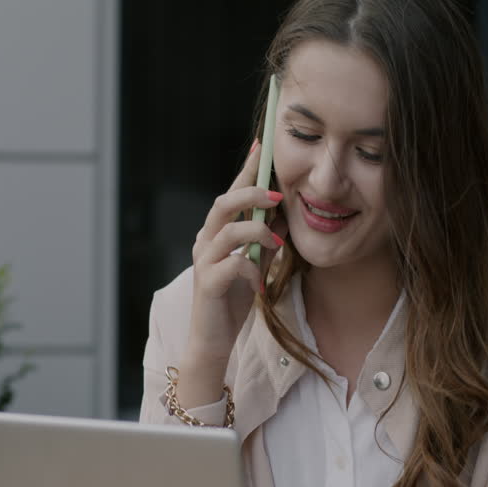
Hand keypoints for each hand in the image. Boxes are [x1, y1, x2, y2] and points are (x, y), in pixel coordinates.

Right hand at [176, 143, 288, 407]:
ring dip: (256, 231)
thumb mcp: (256, 264)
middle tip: (277, 194)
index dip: (246, 169)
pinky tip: (260, 282)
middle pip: (223, 203)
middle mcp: (205, 242)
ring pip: (227, 230)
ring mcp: (203, 261)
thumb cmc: (233, 300)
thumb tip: (283, 214)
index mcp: (216, 233)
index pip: (231, 193)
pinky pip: (232, 265)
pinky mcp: (208, 283)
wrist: (214, 339)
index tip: (261, 145)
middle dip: (251, 193)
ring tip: (277, 241)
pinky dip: (251, 268)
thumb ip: (265, 239)